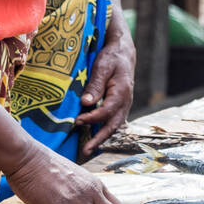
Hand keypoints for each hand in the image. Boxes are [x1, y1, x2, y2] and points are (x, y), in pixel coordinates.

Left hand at [77, 24, 134, 158]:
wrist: (123, 52)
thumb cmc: (111, 57)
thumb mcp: (102, 67)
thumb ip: (95, 85)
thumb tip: (85, 103)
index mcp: (122, 92)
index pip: (107, 111)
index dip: (92, 118)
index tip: (77, 121)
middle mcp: (125, 102)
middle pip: (113, 125)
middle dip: (99, 139)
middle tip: (86, 151)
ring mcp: (124, 105)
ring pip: (114, 126)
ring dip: (101, 138)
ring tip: (88, 150)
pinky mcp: (119, 106)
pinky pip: (113, 121)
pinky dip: (104, 131)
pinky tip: (93, 137)